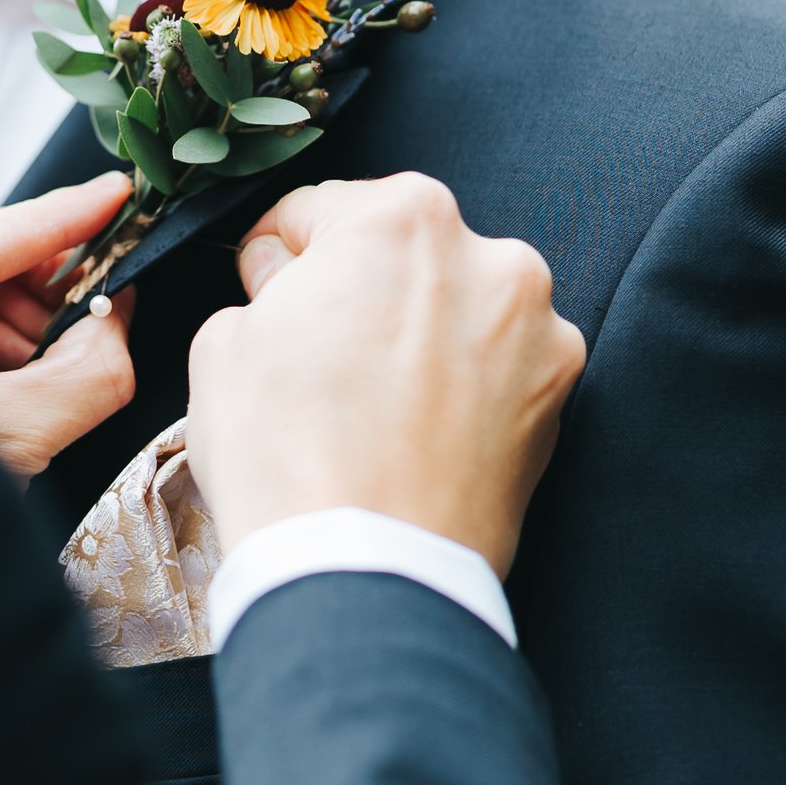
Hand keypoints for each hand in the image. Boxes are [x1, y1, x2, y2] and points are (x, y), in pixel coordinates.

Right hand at [185, 176, 585, 570]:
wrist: (363, 574)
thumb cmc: (288, 454)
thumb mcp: (225, 343)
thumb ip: (267, 284)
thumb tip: (288, 283)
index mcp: (404, 216)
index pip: (320, 211)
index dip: (278, 256)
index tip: (265, 290)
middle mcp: (491, 256)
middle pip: (403, 254)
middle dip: (360, 291)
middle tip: (317, 356)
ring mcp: (539, 332)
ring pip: (458, 310)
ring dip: (420, 335)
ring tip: (372, 405)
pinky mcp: (560, 402)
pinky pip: (497, 370)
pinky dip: (463, 388)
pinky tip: (416, 432)